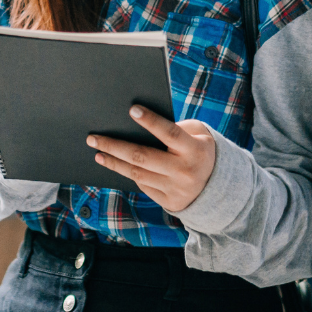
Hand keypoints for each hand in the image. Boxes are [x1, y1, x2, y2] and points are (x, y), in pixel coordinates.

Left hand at [86, 105, 217, 211]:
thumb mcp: (200, 134)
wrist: (218, 188)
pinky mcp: (169, 201)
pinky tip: (113, 164)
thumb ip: (177, 127)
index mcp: (194, 150)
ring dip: (114, 162)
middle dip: (114, 146)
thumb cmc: (201, 150)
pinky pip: (142, 185)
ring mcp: (175, 189)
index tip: (131, 109)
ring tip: (98, 151)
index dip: (150, 121)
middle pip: (142, 156)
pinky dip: (126, 173)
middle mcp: (184, 171)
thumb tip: (143, 125)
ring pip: (137, 173)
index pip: (169, 133)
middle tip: (94, 138)